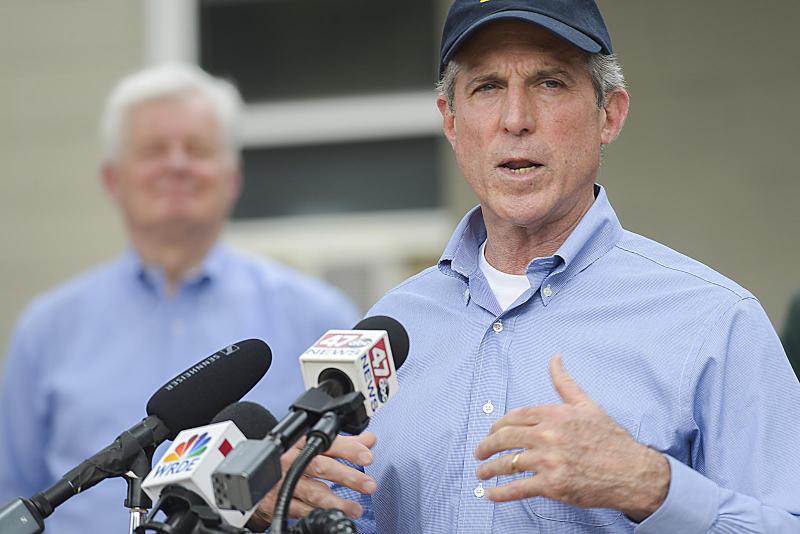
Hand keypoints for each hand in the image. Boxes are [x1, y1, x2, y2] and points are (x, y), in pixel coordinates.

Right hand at [248, 432, 376, 530]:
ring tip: (355, 509)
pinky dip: (318, 514)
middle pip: (321, 466)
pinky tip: (334, 516)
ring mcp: (285, 483)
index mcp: (303, 444)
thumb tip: (369, 440)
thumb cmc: (293, 461)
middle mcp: (293, 461)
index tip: (367, 456)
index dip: (349, 449)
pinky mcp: (280, 503)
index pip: (329, 442)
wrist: (261, 481)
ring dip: (337, 502)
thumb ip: (344, 445)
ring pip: (312, 492)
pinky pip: (301, 511)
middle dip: (347, 476)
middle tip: (369, 485)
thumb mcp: (316, 448)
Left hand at [474, 356, 668, 521]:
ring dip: (488, 470)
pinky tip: (489, 494)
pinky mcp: (552, 484)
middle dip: (486, 446)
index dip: (498, 426)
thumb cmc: (610, 439)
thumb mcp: (586, 405)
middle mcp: (547, 435)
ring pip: (507, 463)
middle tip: (479, 453)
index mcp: (553, 414)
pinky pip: (517, 488)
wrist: (632, 471)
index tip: (491, 433)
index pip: (514, 417)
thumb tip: (555, 358)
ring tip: (481, 473)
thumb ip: (564, 383)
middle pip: (504, 438)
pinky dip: (500, 493)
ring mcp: (548, 460)